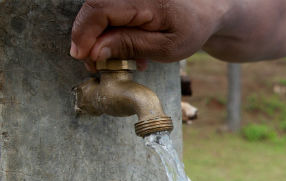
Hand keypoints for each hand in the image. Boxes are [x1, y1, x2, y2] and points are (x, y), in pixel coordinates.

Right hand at [70, 0, 227, 66]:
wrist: (203, 11)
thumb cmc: (190, 29)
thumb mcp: (165, 47)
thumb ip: (130, 45)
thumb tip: (95, 51)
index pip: (99, 9)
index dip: (84, 34)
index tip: (82, 57)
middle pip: (94, 10)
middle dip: (89, 39)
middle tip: (96, 65)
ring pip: (99, 12)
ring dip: (101, 38)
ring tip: (117, 61)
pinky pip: (109, 12)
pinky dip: (111, 33)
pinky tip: (128, 50)